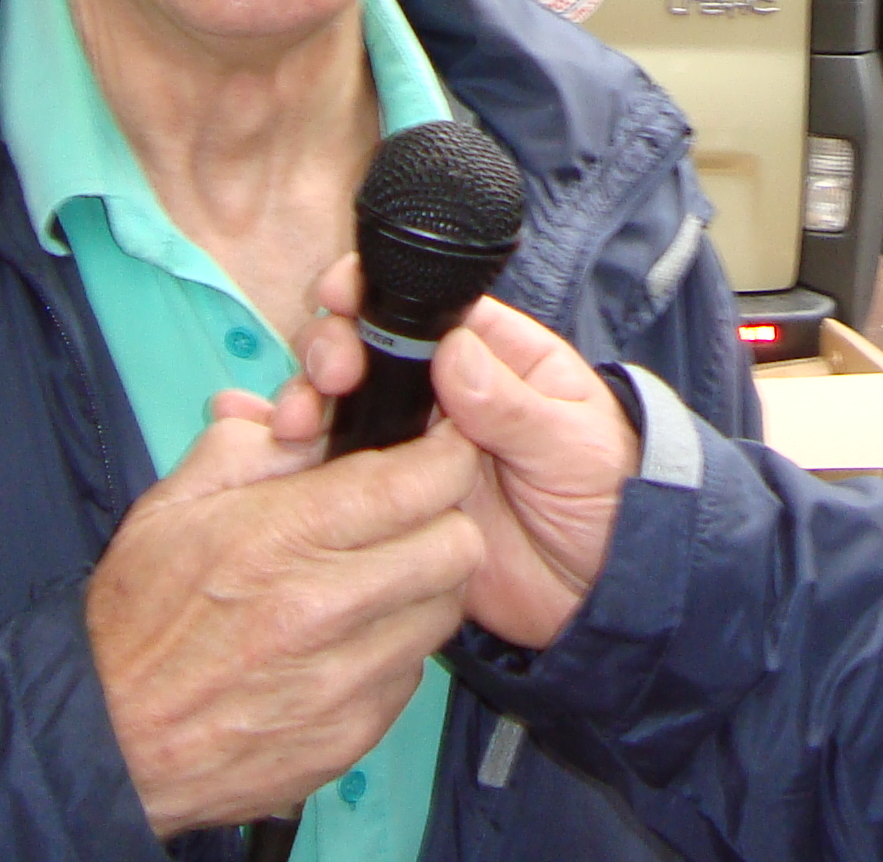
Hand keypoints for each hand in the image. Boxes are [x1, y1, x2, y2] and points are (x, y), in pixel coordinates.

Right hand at [86, 396, 481, 834]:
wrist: (101, 742)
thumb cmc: (135, 617)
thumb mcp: (178, 501)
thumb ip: (257, 444)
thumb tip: (323, 417)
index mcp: (282, 536)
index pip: (422, 480)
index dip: (445, 454)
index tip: (439, 448)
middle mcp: (324, 609)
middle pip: (458, 546)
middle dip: (445, 519)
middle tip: (412, 517)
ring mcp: (343, 681)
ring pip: (445, 610)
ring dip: (424, 587)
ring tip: (375, 580)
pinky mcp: (350, 736)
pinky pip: (412, 672)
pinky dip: (394, 649)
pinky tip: (347, 642)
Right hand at [288, 271, 640, 648]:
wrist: (601, 590)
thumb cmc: (608, 496)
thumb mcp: (572, 445)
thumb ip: (514, 403)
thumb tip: (453, 352)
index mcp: (495, 356)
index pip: (427, 308)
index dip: (376, 293)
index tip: (340, 295)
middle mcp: (445, 392)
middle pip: (371, 349)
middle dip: (333, 348)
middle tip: (328, 377)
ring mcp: (413, 445)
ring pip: (346, 406)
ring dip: (310, 404)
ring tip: (295, 425)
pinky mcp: (391, 502)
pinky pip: (340, 473)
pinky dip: (303, 462)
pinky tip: (274, 460)